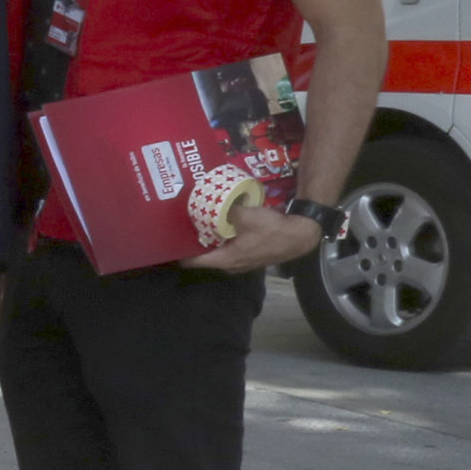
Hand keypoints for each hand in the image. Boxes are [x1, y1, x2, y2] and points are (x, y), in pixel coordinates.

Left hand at [187, 207, 323, 274]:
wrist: (302, 234)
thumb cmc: (272, 229)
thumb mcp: (245, 216)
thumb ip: (225, 211)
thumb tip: (212, 204)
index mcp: (226, 260)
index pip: (194, 261)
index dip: (180, 253)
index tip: (169, 243)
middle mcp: (232, 265)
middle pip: (205, 256)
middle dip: (194, 243)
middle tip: (182, 228)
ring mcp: (242, 262)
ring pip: (219, 251)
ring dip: (210, 240)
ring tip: (198, 224)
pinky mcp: (251, 256)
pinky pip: (230, 248)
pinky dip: (223, 239)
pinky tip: (220, 226)